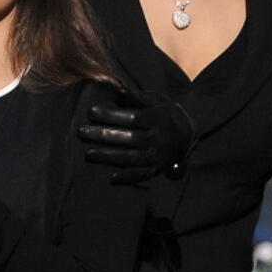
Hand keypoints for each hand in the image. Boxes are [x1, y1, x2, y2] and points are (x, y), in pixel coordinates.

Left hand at [78, 88, 193, 182]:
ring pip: (132, 158)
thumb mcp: (155, 99)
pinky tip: (112, 178)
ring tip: (88, 153)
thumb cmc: (165, 112)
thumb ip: (136, 97)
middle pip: (129, 138)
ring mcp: (159, 155)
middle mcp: (160, 138)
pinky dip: (128, 177)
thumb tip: (116, 94)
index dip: (110, 115)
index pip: (131, 117)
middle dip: (104, 135)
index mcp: (158, 118)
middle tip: (82, 132)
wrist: (189, 131)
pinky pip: (142, 174)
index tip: (91, 112)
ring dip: (109, 157)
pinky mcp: (159, 168)